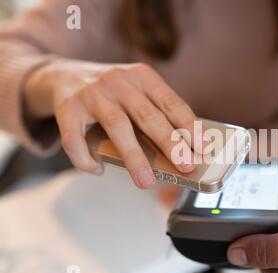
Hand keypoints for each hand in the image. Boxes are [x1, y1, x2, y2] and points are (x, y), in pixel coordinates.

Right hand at [24, 60, 203, 187]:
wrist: (63, 75)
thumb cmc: (112, 93)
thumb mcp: (136, 92)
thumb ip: (155, 114)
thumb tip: (182, 152)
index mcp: (142, 76)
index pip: (171, 102)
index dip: (190, 126)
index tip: (204, 147)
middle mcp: (118, 80)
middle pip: (148, 116)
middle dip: (170, 144)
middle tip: (186, 167)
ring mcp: (92, 93)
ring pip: (118, 127)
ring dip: (134, 157)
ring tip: (146, 181)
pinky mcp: (67, 107)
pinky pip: (76, 139)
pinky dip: (86, 159)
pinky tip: (98, 170)